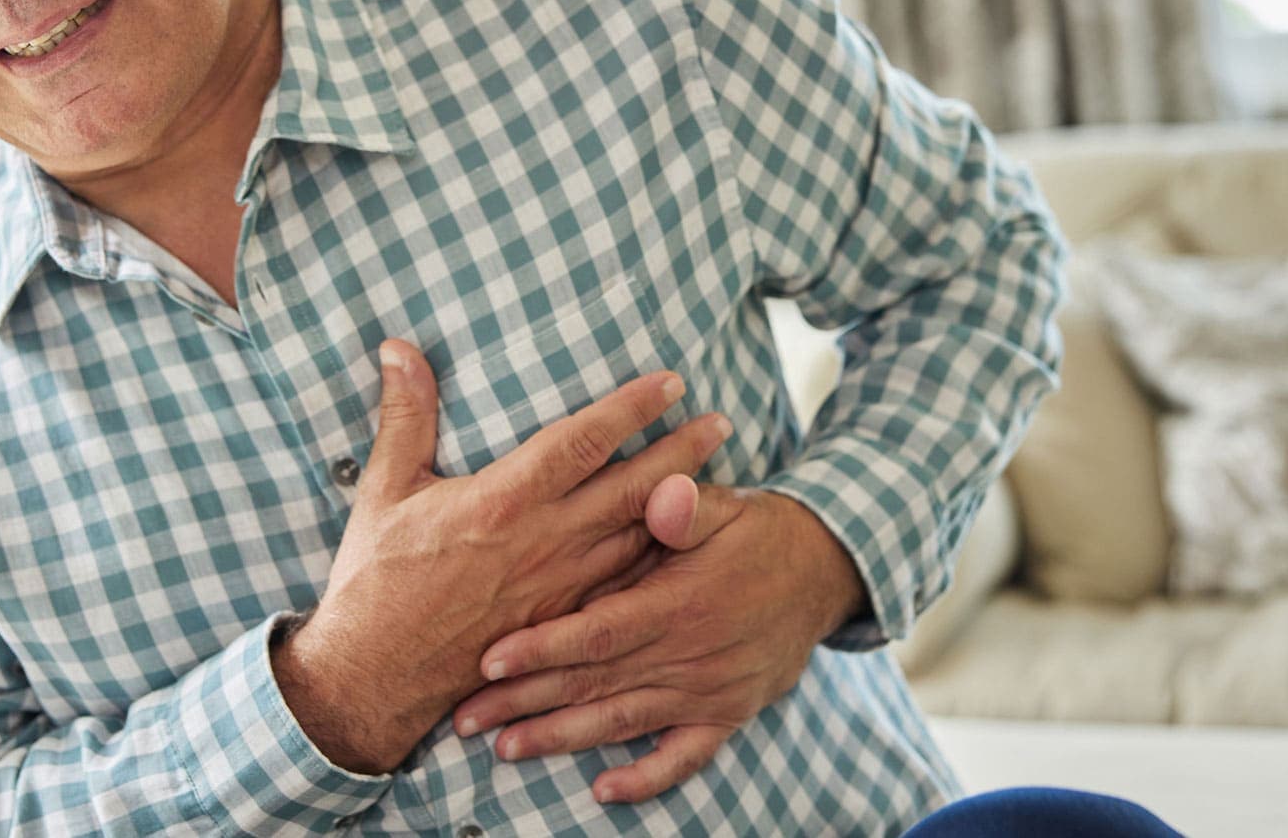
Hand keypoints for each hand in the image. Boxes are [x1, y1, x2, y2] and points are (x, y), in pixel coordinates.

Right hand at [272, 340, 732, 774]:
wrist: (374, 676)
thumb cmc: (376, 579)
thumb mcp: (385, 488)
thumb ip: (405, 414)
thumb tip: (399, 347)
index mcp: (505, 500)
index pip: (584, 440)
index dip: (632, 407)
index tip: (672, 383)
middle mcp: (544, 542)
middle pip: (632, 489)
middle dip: (682, 453)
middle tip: (721, 423)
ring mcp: (559, 589)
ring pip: (637, 540)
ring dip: (682, 506)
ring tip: (718, 477)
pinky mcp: (560, 625)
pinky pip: (623, 588)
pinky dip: (657, 565)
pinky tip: (681, 552)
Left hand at [450, 477, 866, 804]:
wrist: (823, 570)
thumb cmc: (755, 529)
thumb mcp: (724, 504)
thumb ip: (686, 505)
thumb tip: (663, 494)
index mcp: (679, 602)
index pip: (598, 632)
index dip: (543, 649)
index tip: (490, 660)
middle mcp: (691, 654)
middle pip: (594, 684)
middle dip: (525, 703)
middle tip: (465, 719)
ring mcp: (710, 691)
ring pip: (623, 722)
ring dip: (561, 739)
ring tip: (505, 750)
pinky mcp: (728, 714)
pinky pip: (685, 757)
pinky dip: (647, 779)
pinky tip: (604, 792)